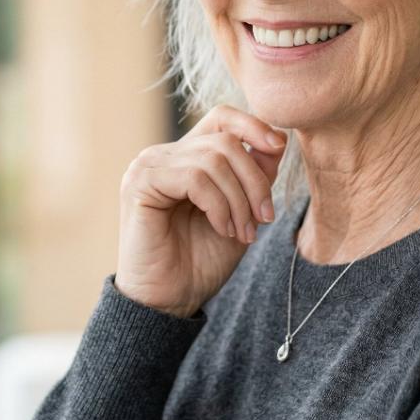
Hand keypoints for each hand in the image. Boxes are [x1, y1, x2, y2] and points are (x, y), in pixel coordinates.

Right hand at [114, 104, 287, 317]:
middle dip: (255, 180)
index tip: (279, 147)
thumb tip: (278, 139)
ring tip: (243, 231)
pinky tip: (222, 228)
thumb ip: (256, 175)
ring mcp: (149, 166)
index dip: (254, 125)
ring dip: (239, 199)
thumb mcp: (243, 212)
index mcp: (187, 156)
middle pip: (226, 141)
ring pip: (214, 159)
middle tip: (265, 218)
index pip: (222, 118)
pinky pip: (195, 178)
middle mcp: (164, 155)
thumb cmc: (202, 259)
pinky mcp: (139, 183)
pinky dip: (219, 205)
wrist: (170, 300)